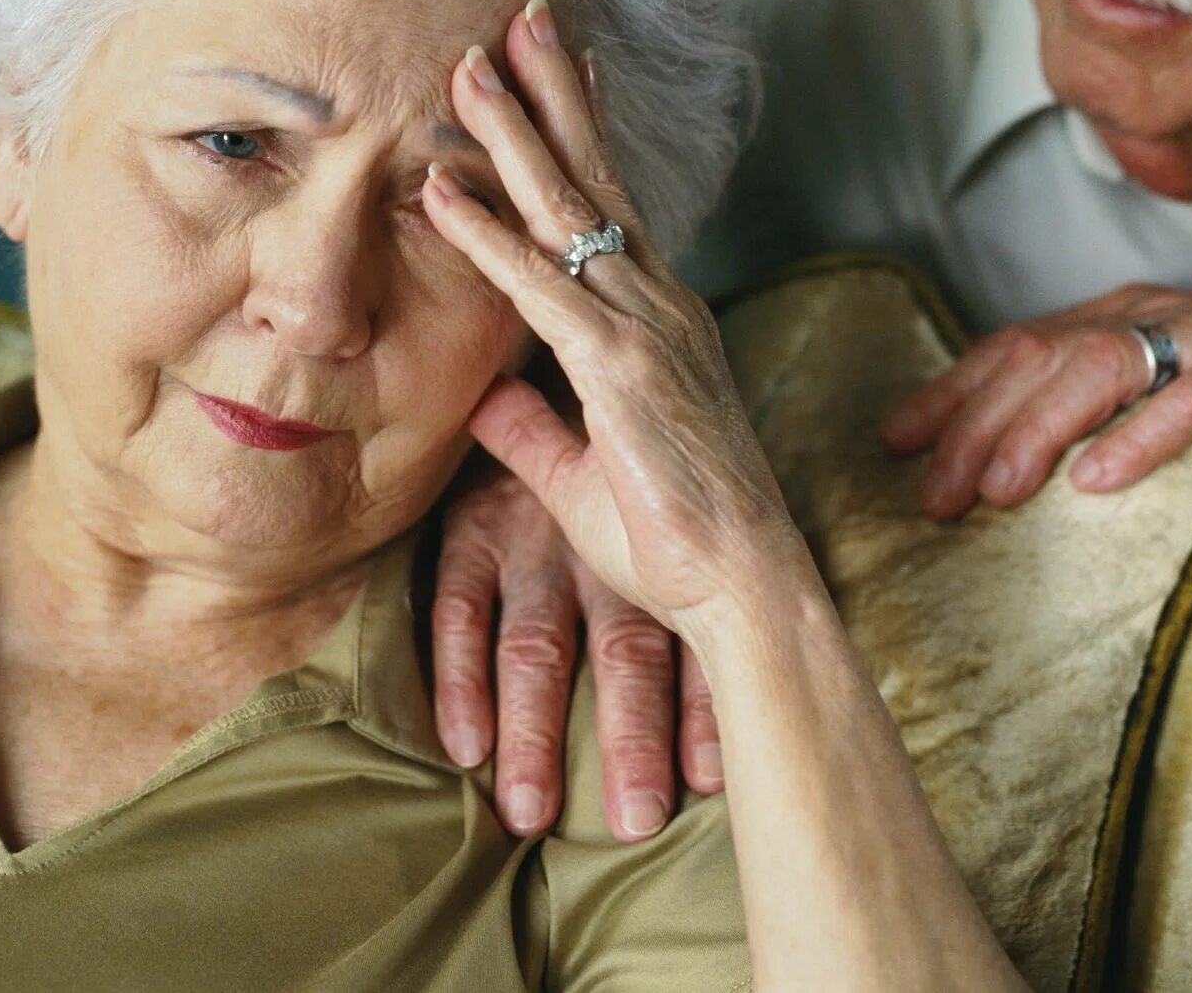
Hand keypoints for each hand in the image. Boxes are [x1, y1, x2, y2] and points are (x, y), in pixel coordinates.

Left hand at [421, 0, 814, 650]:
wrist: (741, 586)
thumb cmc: (677, 539)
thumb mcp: (582, 475)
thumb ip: (533, 428)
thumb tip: (484, 398)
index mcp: (660, 323)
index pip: (614, 208)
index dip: (583, 135)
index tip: (560, 70)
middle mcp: (659, 307)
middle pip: (596, 180)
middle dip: (550, 95)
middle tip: (518, 17)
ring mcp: (645, 330)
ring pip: (569, 211)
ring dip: (513, 135)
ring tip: (468, 66)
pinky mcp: (619, 371)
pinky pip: (540, 288)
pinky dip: (488, 236)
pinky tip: (442, 188)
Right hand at [430, 458, 723, 841]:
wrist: (535, 371)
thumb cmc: (610, 464)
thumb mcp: (645, 517)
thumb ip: (677, 592)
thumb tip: (732, 678)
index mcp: (659, 548)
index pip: (688, 637)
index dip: (703, 707)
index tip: (711, 780)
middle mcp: (605, 549)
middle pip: (626, 652)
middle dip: (632, 739)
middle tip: (635, 821)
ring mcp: (535, 541)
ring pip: (538, 642)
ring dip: (534, 730)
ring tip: (530, 814)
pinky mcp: (471, 531)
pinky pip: (459, 608)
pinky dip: (461, 677)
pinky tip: (463, 746)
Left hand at [881, 284, 1191, 519]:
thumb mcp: (1159, 408)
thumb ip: (1089, 418)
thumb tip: (993, 470)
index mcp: (1118, 316)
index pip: (1012, 345)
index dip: (949, 391)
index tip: (894, 444)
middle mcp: (1155, 313)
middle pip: (1040, 355)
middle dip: (975, 425)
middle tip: (936, 495)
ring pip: (1102, 366)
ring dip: (1039, 430)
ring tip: (999, 490)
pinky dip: (1142, 438)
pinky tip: (1097, 482)